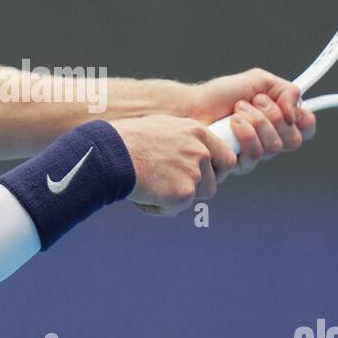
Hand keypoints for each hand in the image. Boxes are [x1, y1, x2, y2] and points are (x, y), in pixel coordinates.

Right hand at [108, 115, 238, 216]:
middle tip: (173, 190)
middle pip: (212, 183)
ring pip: (193, 198)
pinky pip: (174, 209)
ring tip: (150, 187)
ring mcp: (194, 174)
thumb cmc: (127, 140)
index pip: (226, 157)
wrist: (111, 154)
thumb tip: (185, 156)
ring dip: (175, 199)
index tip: (204, 177)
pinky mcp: (183, 194)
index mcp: (197, 132)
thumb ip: (182, 142)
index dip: (217, 171)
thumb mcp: (161, 128)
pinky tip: (142, 193)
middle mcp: (201, 152)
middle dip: (196, 190)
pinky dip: (158, 207)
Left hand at [186, 69, 315, 173]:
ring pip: (273, 148)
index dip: (304, 121)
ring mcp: (254, 154)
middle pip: (293, 141)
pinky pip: (254, 156)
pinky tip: (232, 124)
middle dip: (274, 117)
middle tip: (253, 102)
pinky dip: (244, 134)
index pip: (306, 129)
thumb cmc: (221, 95)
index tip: (289, 108)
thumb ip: (287, 90)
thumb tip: (296, 112)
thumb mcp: (259, 81)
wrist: (193, 106)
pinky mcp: (238, 164)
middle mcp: (268, 139)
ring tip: (237, 111)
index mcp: (278, 121)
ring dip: (256, 123)